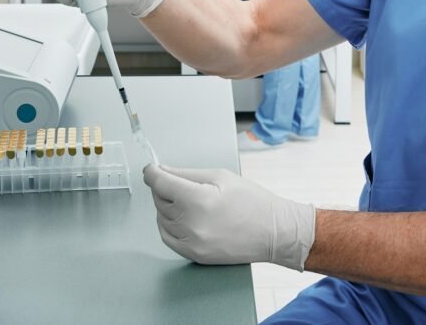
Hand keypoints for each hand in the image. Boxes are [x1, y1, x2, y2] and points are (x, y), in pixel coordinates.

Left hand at [143, 164, 314, 270]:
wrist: (274, 232)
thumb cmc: (252, 201)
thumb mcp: (220, 176)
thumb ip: (187, 173)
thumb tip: (163, 171)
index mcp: (198, 199)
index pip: (160, 183)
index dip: (152, 173)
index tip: (151, 169)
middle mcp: (191, 224)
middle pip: (159, 200)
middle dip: (163, 187)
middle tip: (175, 181)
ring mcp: (192, 243)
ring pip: (162, 218)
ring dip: (166, 206)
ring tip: (185, 199)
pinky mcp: (194, 255)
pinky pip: (167, 237)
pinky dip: (168, 224)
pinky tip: (180, 216)